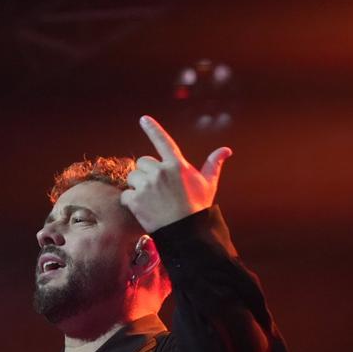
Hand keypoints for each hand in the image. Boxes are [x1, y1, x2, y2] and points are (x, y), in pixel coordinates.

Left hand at [120, 115, 230, 232]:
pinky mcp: (136, 200)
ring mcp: (147, 185)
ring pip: (132, 178)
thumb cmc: (198, 207)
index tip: (143, 119)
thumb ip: (213, 164)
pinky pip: (125, 195)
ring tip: (150, 200)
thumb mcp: (208, 184)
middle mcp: (160, 171)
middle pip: (142, 163)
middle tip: (156, 189)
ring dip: (137, 187)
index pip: (162, 141)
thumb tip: (226, 150)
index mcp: (176, 164)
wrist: (187, 232)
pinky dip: (131, 202)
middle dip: (145, 174)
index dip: (152, 128)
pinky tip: (143, 209)